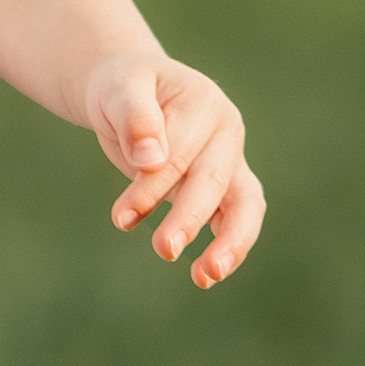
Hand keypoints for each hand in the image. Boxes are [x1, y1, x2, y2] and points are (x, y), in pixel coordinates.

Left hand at [88, 49, 263, 288]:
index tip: (121, 218)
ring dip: (229, 243)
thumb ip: (134, 118)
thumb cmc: (123, 87)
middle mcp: (227, 130)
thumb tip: (149, 159)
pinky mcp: (224, 185)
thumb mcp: (119, 89)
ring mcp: (230, 159)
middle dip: (189, 218)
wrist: (131, 92)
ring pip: (245, 205)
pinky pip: (237, 217)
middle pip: (214, 180)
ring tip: (204, 278)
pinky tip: (204, 274)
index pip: (179, 152)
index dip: (151, 187)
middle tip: (163, 251)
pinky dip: (226, 245)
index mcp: (204, 101)